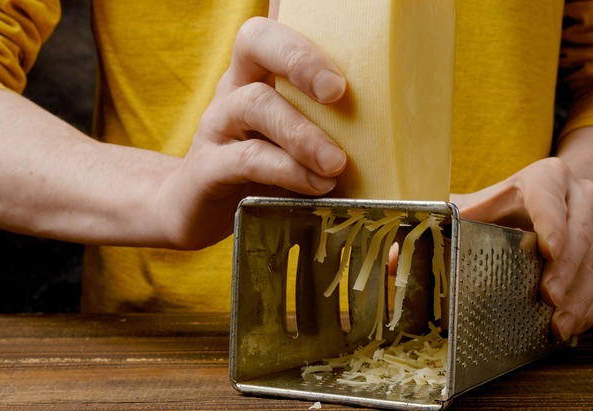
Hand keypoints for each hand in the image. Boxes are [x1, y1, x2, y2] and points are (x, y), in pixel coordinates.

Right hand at [156, 17, 348, 247]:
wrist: (194, 209)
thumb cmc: (261, 170)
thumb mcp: (299, 140)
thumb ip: (334, 125)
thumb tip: (398, 125)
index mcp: (259, 72)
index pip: (277, 28)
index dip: (302, 19)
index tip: (346, 38)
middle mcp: (235, 87)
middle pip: (255, 42)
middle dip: (301, 59)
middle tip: (338, 90)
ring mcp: (218, 125)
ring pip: (255, 104)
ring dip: (303, 134)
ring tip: (336, 164)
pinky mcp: (207, 167)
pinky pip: (247, 159)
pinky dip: (287, 170)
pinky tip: (316, 185)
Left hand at [450, 157, 592, 340]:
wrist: (558, 199)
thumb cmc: (507, 210)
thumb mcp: (478, 208)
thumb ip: (446, 224)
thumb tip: (398, 251)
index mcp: (545, 177)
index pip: (549, 196)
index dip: (551, 222)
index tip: (549, 251)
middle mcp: (582, 190)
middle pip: (581, 231)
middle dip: (566, 270)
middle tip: (549, 300)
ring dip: (582, 294)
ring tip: (561, 325)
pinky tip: (576, 323)